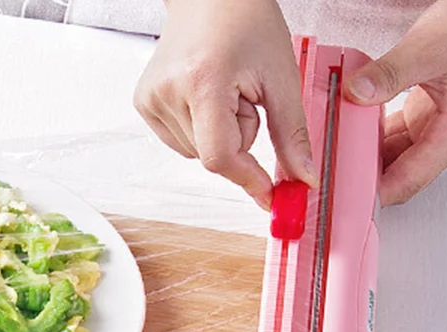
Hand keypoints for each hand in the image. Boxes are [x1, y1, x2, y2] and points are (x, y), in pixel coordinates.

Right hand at [133, 0, 317, 210]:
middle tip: (246, 98)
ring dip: (220, 135)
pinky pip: (182, 143)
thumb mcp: (281, 77)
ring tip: (225, 92)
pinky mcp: (144, 103)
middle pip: (213, 156)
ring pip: (198, 154)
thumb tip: (303, 180)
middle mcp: (167, 92)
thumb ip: (292, 135)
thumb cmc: (246, 21)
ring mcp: (150, 99)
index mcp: (202, 81)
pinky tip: (205, 97)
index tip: (269, 195)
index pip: (221, 156)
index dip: (248, 179)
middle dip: (239, 141)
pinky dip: (201, 130)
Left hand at [345, 0, 446, 205]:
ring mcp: (434, 129)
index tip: (346, 197)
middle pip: (400, 177)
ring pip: (392, 160)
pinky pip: (391, 139)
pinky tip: (349, 137)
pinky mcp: (424, 117)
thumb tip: (357, 93)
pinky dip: (370, 140)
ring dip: (365, 161)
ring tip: (333, 162)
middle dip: (365, 181)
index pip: (410, 180)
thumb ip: (390, 73)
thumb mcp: (429, 47)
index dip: (377, 194)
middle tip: (331, 180)